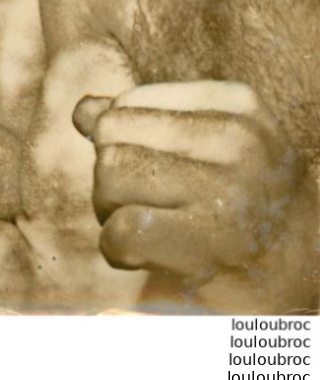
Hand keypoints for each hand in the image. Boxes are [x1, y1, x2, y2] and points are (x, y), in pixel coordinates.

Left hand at [73, 81, 318, 308]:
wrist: (311, 275)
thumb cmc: (246, 206)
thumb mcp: (209, 147)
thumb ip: (143, 123)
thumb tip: (82, 110)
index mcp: (237, 105)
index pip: (128, 105)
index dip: (123, 145)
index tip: (161, 176)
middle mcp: (238, 140)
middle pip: (112, 135)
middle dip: (110, 176)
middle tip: (147, 207)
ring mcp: (229, 190)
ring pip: (110, 176)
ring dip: (110, 211)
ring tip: (149, 229)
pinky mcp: (213, 244)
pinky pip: (121, 230)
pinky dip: (117, 248)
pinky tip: (147, 256)